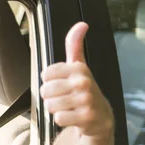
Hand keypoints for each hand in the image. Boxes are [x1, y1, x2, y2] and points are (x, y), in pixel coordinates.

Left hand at [40, 22, 113, 137]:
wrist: (100, 116)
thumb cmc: (83, 90)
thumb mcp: (79, 67)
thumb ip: (74, 46)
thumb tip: (81, 24)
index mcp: (78, 68)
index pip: (45, 74)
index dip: (49, 81)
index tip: (61, 83)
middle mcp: (83, 82)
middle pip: (45, 91)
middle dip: (50, 97)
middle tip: (63, 98)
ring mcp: (86, 100)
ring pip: (50, 105)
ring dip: (55, 109)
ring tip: (68, 107)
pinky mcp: (86, 117)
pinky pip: (58, 118)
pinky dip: (62, 120)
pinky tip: (72, 117)